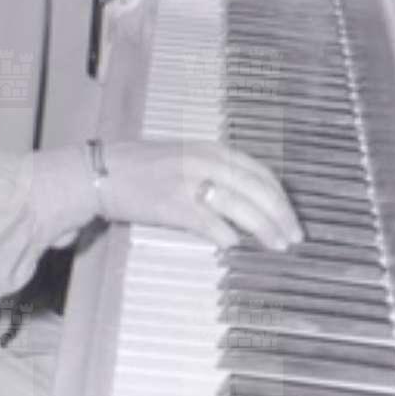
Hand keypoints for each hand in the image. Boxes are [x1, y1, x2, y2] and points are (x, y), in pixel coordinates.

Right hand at [98, 139, 303, 251]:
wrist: (100, 172)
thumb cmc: (141, 167)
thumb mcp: (185, 159)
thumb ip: (215, 173)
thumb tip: (247, 201)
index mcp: (210, 149)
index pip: (259, 171)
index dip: (280, 196)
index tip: (292, 216)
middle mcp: (204, 162)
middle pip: (257, 189)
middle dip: (280, 215)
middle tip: (294, 236)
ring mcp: (189, 183)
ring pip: (240, 207)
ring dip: (263, 228)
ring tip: (276, 246)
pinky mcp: (173, 205)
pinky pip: (210, 223)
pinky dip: (226, 235)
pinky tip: (234, 245)